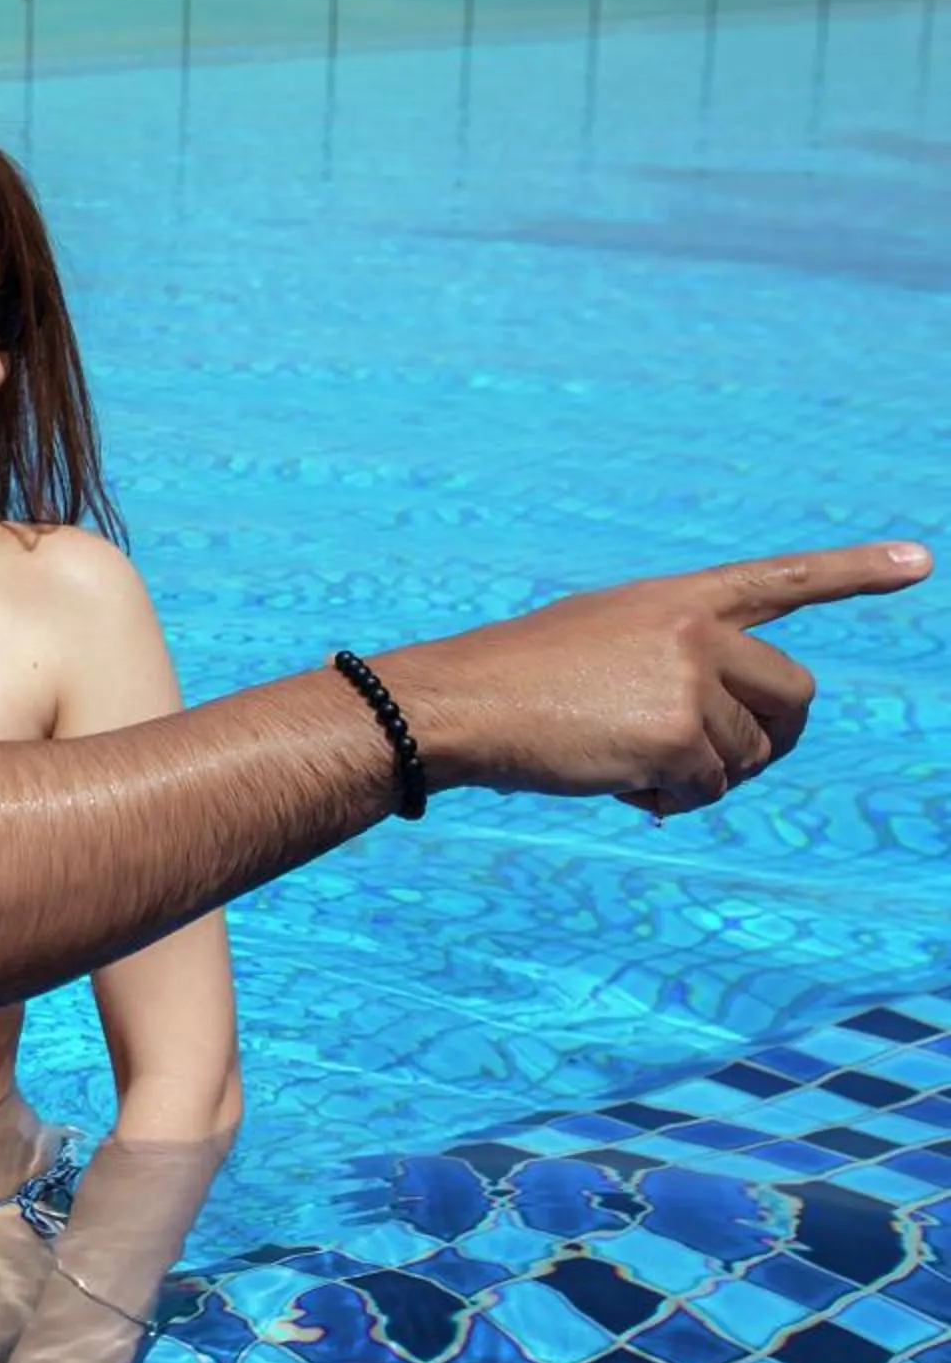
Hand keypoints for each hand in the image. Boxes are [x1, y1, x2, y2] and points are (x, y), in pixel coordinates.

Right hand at [380, 541, 929, 816]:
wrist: (458, 702)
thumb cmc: (512, 680)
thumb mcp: (597, 643)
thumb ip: (671, 666)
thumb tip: (719, 760)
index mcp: (676, 599)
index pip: (782, 580)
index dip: (855, 572)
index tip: (919, 562)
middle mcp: (696, 630)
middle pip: (795, 697)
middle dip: (767, 741)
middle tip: (711, 765)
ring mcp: (691, 680)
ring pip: (750, 756)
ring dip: (702, 777)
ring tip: (628, 765)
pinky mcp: (679, 734)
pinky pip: (708, 790)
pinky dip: (672, 800)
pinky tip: (619, 784)